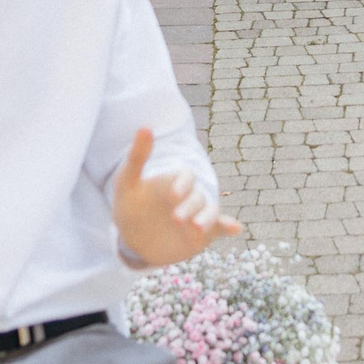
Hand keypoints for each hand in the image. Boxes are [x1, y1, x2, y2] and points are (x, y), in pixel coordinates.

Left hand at [112, 127, 241, 268]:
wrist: (133, 237)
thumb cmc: (130, 203)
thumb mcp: (127, 181)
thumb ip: (137, 156)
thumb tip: (146, 127)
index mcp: (174, 180)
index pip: (186, 176)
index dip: (183, 184)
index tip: (172, 195)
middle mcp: (189, 196)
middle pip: (197, 197)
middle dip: (189, 207)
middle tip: (175, 219)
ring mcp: (198, 214)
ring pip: (210, 212)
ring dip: (207, 219)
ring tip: (197, 229)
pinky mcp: (203, 234)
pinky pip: (219, 227)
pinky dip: (228, 226)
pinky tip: (236, 228)